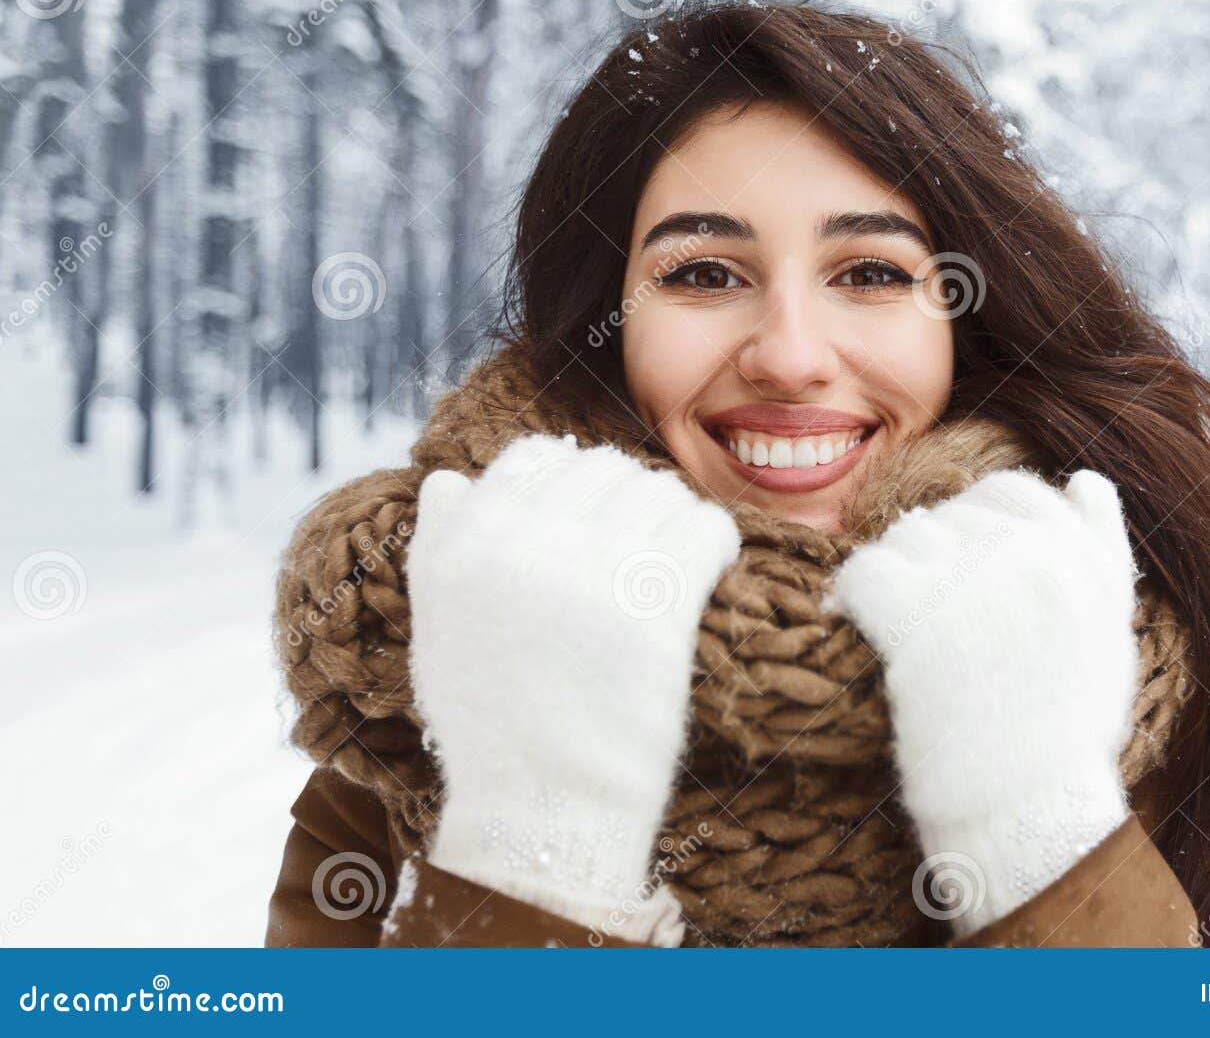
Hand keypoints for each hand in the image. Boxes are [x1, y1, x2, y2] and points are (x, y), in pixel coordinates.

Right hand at [404, 433, 740, 943]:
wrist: (540, 809)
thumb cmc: (493, 727)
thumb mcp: (438, 631)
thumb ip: (441, 546)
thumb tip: (452, 479)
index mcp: (468, 543)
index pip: (537, 457)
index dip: (573, 480)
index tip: (594, 517)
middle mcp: (526, 544)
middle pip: (605, 468)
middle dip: (628, 499)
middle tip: (642, 545)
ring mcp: (593, 571)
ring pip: (660, 491)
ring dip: (672, 518)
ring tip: (672, 560)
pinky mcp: (654, 605)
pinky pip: (704, 527)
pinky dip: (713, 540)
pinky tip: (707, 569)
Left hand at [823, 468, 1140, 935]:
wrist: (1024, 812)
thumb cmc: (1064, 731)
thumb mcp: (1109, 632)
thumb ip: (1101, 548)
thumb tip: (1087, 479)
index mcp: (1082, 558)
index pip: (1013, 494)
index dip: (981, 527)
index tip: (969, 573)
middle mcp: (1032, 559)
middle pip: (955, 512)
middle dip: (938, 549)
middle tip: (934, 608)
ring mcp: (970, 584)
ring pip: (907, 534)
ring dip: (899, 569)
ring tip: (904, 621)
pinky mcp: (913, 618)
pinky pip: (863, 568)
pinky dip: (852, 593)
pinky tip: (859, 619)